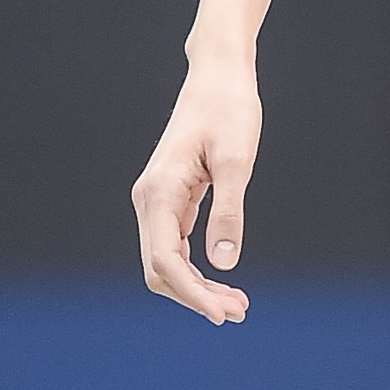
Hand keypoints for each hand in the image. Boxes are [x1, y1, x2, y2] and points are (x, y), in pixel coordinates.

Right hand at [132, 52, 261, 322]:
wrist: (218, 76)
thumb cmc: (229, 109)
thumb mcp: (236, 159)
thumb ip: (229, 210)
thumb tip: (224, 263)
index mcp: (159, 192)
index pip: (165, 260)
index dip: (192, 293)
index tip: (223, 314)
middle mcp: (149, 201)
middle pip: (160, 269)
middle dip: (195, 296)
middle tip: (240, 311)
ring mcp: (157, 202)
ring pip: (167, 262)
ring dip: (197, 287)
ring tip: (238, 304)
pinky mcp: (171, 201)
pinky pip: (176, 247)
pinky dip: (197, 269)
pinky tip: (224, 281)